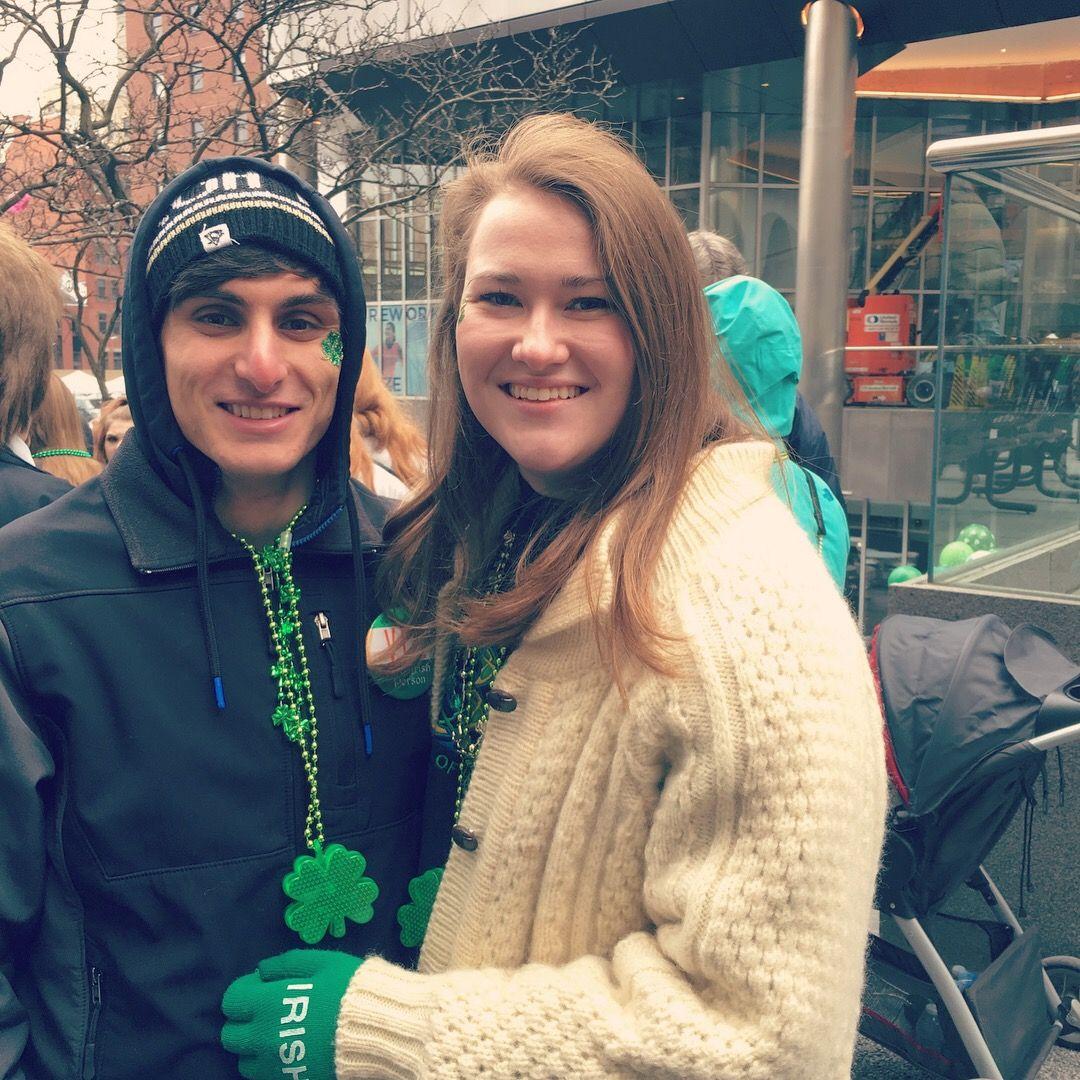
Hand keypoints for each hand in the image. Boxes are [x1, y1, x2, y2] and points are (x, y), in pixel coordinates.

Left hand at [221, 949, 362, 1079]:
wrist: (376, 1027)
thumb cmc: (348, 988)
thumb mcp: (321, 962)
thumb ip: (285, 964)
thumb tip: (261, 970)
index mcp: (269, 1003)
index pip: (232, 1000)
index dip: (244, 991)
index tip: (261, 987)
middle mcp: (263, 1037)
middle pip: (231, 1035)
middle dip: (244, 1020)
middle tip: (267, 1010)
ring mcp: (274, 1064)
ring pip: (244, 1060)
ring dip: (253, 1046)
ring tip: (277, 1033)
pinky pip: (263, 1076)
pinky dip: (268, 1064)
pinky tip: (288, 1049)